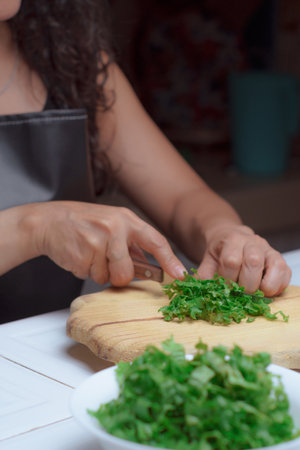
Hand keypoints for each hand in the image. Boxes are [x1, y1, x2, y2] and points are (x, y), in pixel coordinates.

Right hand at [33, 201, 185, 285]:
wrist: (49, 221)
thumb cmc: (83, 222)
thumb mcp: (112, 222)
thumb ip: (132, 243)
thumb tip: (153, 267)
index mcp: (126, 219)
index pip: (156, 241)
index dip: (170, 260)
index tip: (180, 275)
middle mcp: (114, 229)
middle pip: (127, 272)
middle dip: (118, 275)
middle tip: (106, 261)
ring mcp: (97, 242)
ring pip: (108, 277)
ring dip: (99, 272)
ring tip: (90, 253)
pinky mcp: (81, 256)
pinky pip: (90, 276)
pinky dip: (85, 270)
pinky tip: (80, 254)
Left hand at [196, 224, 290, 295]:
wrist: (232, 238)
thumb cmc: (220, 253)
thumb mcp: (207, 261)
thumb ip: (203, 276)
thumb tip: (194, 290)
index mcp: (232, 240)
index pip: (231, 261)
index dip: (227, 280)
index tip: (223, 289)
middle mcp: (252, 241)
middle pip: (252, 263)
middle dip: (245, 285)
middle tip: (239, 293)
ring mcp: (268, 249)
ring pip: (272, 267)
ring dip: (262, 286)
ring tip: (253, 293)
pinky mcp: (279, 258)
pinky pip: (285, 272)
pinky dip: (277, 285)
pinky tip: (266, 291)